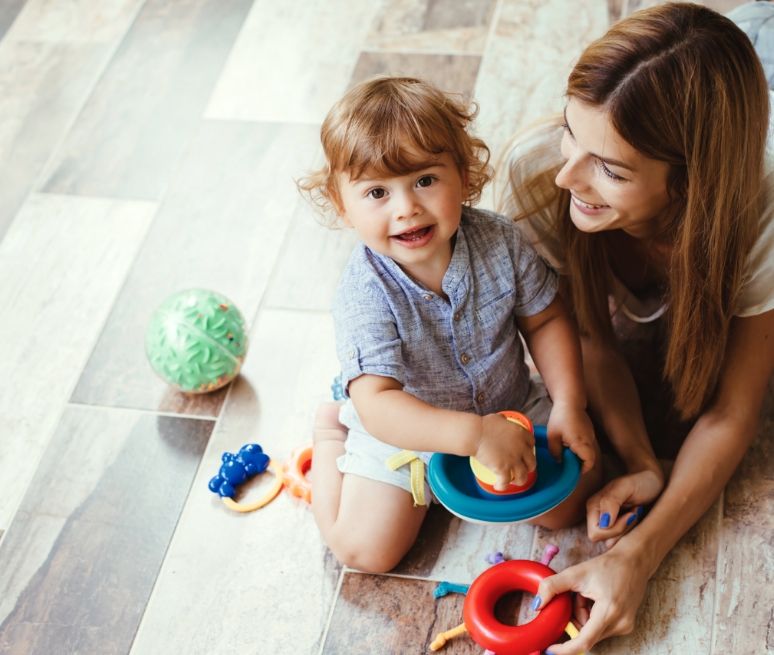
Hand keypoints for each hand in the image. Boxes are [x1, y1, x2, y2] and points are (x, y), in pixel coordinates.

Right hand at [474, 413, 534, 489]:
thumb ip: (504, 420)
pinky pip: (506, 482)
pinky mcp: (503, 469)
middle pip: (532, 462)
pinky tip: (499, 487)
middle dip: (528, 467)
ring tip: (513, 481)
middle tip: (522, 469)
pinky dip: (502, 486)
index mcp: (521, 434)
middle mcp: (521, 448)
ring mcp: (513, 459)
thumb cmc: (483, 425)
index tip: (524, 453)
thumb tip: (502, 419)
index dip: (529, 449)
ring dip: (519, 480)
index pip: (532, 443)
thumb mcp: (498, 418)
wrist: (474, 434)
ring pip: (523, 476)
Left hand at [533, 541, 650, 653]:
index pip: (584, 641)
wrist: (634, 561)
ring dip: (583, 616)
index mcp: (609, 611)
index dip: (566, 649)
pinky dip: (593, 616)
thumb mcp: (576, 572)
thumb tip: (536, 604)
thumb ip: (552, 586)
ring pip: (592, 631)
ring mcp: (625, 626)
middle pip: (586, 633)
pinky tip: (595, 599)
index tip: (550, 649)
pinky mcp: (627, 625)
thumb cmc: (607, 565)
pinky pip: (601, 628)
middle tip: (576, 596)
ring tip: (587, 594)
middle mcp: (620, 623)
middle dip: (575, 617)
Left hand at [546, 403, 596, 472]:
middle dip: (580, 463)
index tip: (573, 471)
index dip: (583, 469)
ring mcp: (590, 435)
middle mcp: (589, 440)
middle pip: (589, 458)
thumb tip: (559, 461)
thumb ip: (555, 451)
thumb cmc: (560, 417)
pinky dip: (580, 447)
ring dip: (579, 455)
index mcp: (581, 443)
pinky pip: (586, 444)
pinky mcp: (589, 431)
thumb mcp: (553, 436)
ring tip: (566, 453)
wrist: (570, 401)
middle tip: (568, 464)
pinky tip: (568, 444)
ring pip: (588, 451)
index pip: (589, 462)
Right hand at [586, 468, 663, 547]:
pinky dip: (631, 531)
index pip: (596, 533)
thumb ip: (611, 501)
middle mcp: (596, 515)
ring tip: (635, 512)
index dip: (615, 529)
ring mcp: (606, 521)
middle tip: (634, 513)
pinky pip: (621, 539)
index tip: (631, 514)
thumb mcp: (626, 486)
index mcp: (593, 506)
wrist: (652, 480)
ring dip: (628, 529)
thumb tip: (604, 522)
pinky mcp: (616, 526)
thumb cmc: (641, 481)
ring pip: (612, 541)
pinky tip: (635, 516)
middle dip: (622, 529)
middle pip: (603, 539)